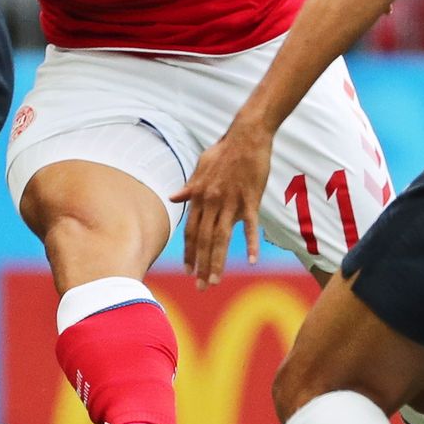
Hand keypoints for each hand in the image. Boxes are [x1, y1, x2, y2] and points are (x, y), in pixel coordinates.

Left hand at [173, 119, 273, 288]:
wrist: (246, 136)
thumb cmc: (223, 150)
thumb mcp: (200, 167)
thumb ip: (189, 187)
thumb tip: (173, 198)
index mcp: (199, 197)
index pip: (192, 232)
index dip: (190, 253)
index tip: (189, 271)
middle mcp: (212, 202)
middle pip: (205, 240)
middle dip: (202, 266)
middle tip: (201, 287)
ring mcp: (231, 202)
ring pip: (222, 238)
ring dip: (217, 262)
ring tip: (215, 282)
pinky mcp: (250, 199)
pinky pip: (249, 225)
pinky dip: (250, 243)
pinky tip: (251, 260)